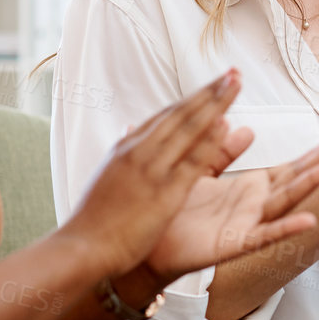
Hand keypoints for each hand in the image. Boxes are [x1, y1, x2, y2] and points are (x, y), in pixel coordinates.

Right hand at [58, 71, 245, 278]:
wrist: (82, 248)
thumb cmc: (95, 220)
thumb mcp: (107, 176)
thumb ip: (123, 152)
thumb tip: (129, 129)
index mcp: (127, 148)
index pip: (165, 115)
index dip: (192, 97)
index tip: (212, 83)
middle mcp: (139, 152)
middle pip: (180, 113)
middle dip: (209, 91)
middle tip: (233, 71)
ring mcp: (151, 170)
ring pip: (188, 128)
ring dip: (215, 103)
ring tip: (236, 83)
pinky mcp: (163, 193)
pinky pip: (191, 161)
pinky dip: (209, 140)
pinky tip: (226, 123)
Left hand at [146, 137, 318, 277]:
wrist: (146, 244)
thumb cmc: (172, 213)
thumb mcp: (199, 172)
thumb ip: (219, 149)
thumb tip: (237, 124)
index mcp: (248, 188)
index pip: (289, 167)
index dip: (315, 154)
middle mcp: (254, 206)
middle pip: (296, 180)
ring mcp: (247, 224)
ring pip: (285, 201)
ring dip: (312, 185)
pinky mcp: (233, 243)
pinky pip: (264, 236)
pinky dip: (287, 228)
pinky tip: (308, 220)